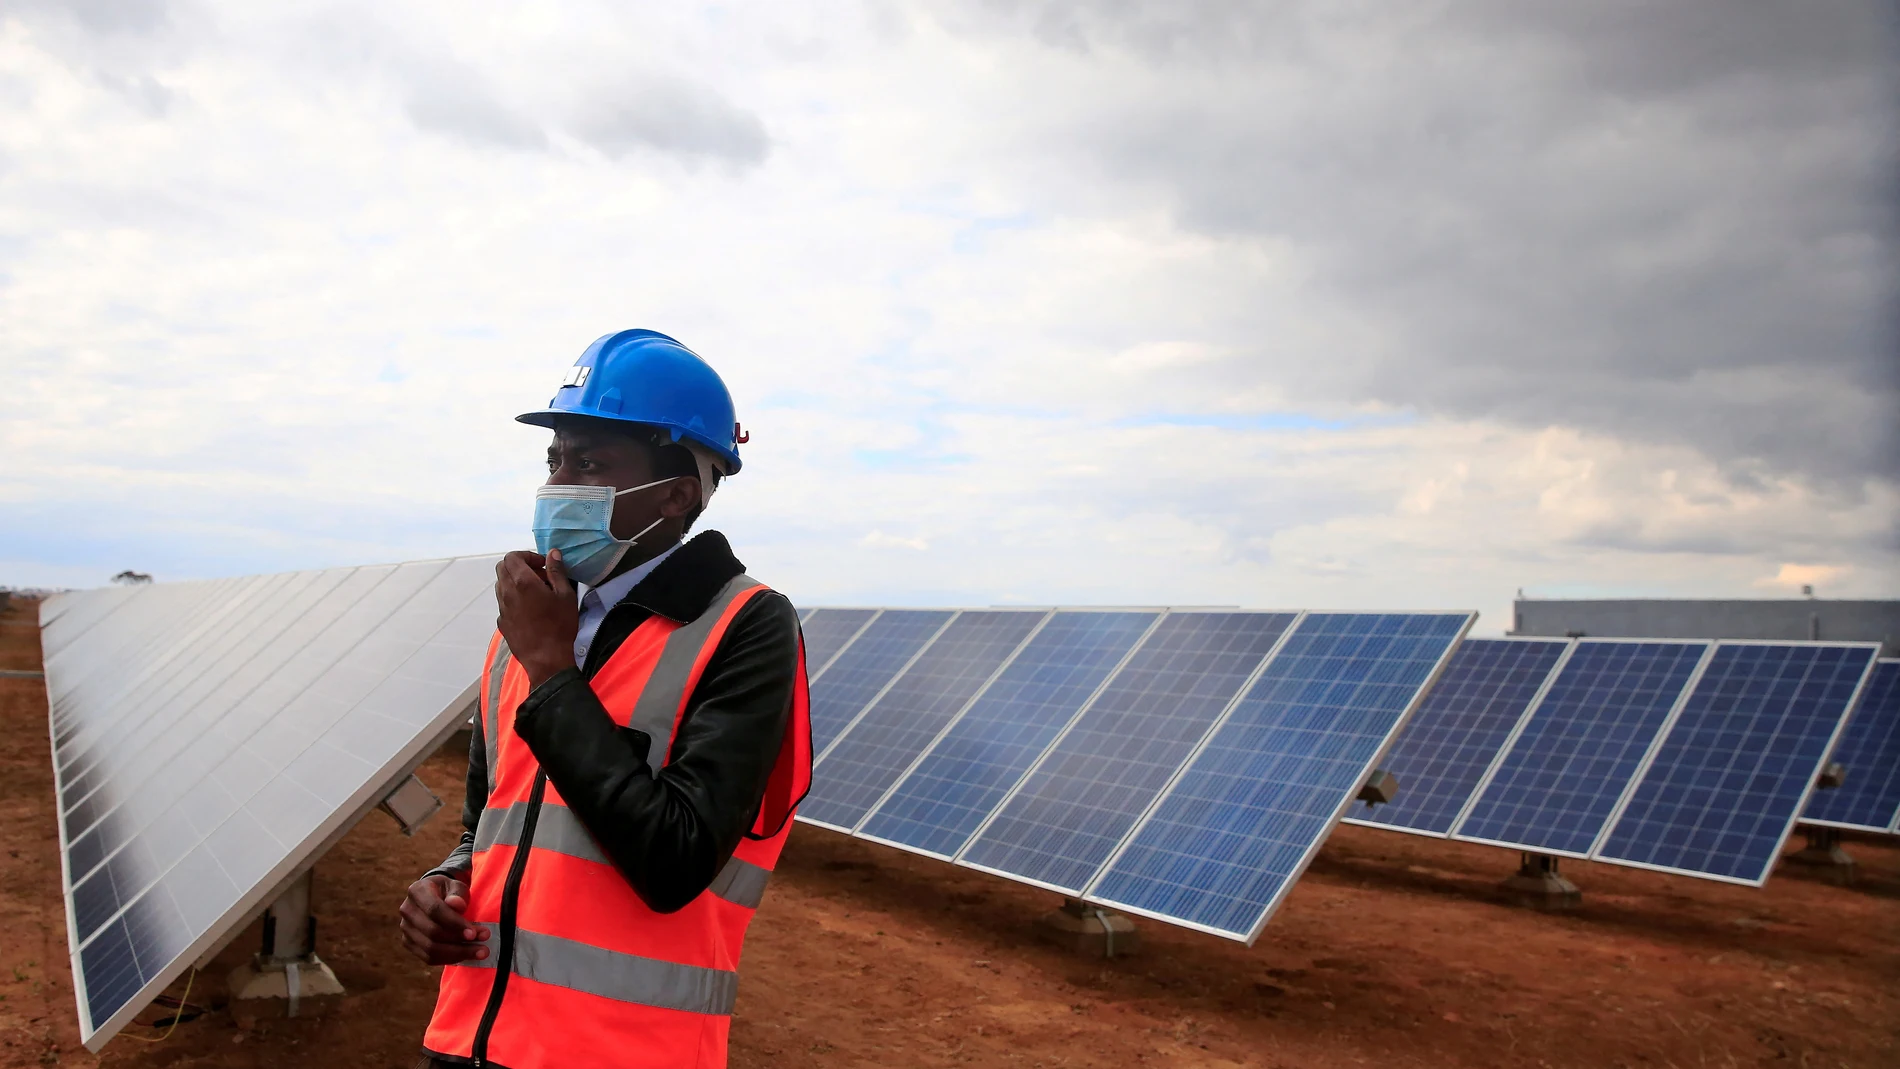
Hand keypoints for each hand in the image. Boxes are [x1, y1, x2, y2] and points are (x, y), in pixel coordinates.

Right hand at [398, 874, 489, 964]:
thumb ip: (458, 893)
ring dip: (458, 953)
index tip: (474, 933)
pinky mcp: (409, 943)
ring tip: (480, 952)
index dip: (454, 923)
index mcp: (417, 891)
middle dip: (460, 941)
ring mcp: (406, 929)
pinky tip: (467, 955)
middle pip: (432, 932)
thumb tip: (457, 905)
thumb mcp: (456, 886)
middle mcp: (407, 910)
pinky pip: (429, 957)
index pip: (434, 910)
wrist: (436, 896)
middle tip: (484, 944)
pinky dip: (450, 959)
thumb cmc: (449, 892)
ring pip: (430, 949)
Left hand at [496, 549, 578, 687]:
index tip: (542, 565)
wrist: (546, 659)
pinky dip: (514, 598)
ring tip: (536, 593)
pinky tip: (530, 610)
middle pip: (502, 568)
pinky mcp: (502, 622)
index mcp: (522, 582)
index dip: (527, 556)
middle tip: (539, 576)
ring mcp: (502, 608)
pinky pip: (504, 602)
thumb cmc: (559, 626)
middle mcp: (507, 592)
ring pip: (501, 585)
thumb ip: (557, 571)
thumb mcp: (565, 595)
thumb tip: (552, 554)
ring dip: (515, 582)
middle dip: (519, 566)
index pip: (512, 557)